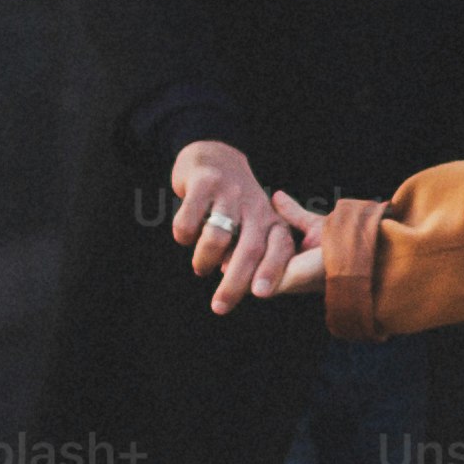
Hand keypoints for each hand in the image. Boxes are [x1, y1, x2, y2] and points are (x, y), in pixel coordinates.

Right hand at [171, 140, 309, 316]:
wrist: (214, 157)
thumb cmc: (234, 204)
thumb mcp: (253, 224)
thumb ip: (251, 253)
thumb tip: (240, 285)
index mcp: (271, 220)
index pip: (279, 248)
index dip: (271, 271)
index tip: (261, 294)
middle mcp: (255, 207)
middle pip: (248, 250)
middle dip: (234, 283)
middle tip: (220, 306)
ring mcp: (229, 194)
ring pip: (217, 236)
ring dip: (205, 259)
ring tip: (201, 268)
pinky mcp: (203, 183)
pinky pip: (190, 219)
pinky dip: (184, 235)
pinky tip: (185, 237)